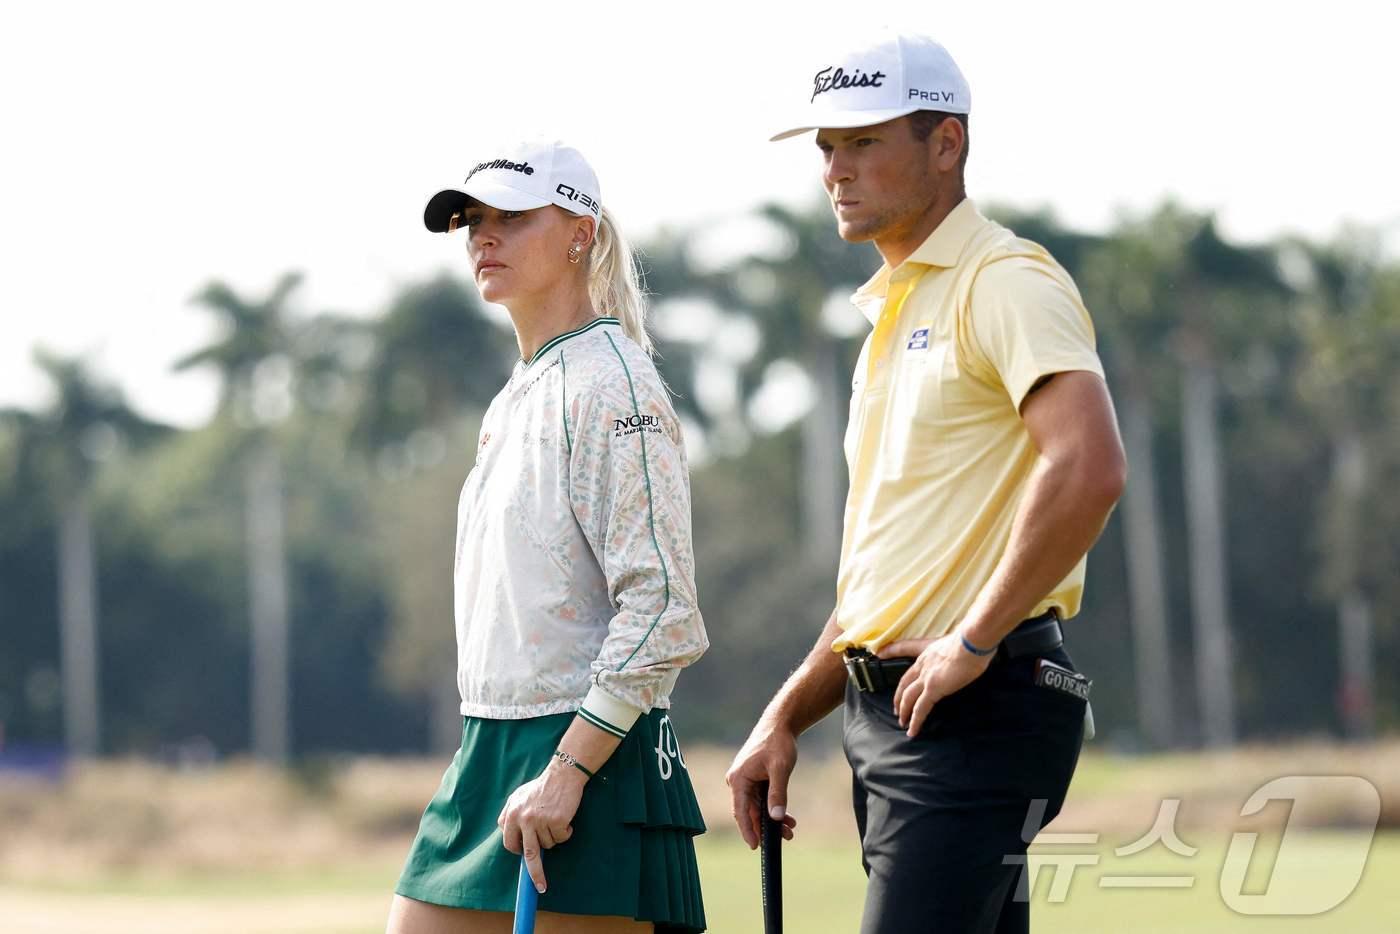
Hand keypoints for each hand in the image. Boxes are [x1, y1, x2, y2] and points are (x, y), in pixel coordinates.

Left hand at [497, 760, 586, 892]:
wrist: (563, 774)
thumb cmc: (541, 787)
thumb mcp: (518, 796)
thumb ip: (509, 814)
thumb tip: (504, 830)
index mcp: (512, 814)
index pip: (510, 843)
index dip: (518, 852)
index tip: (524, 861)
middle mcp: (525, 819)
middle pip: (529, 854)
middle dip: (535, 874)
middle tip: (540, 886)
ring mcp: (541, 821)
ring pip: (548, 844)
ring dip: (554, 837)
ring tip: (556, 819)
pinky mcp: (558, 821)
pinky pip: (562, 838)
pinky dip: (566, 832)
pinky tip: (566, 819)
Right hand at [724, 722, 798, 848]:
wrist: (779, 725)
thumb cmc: (778, 743)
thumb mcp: (780, 769)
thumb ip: (778, 793)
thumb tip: (776, 817)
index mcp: (738, 779)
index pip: (741, 811)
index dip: (748, 830)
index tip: (755, 846)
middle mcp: (738, 781)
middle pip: (750, 812)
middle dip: (766, 827)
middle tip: (785, 839)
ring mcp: (745, 781)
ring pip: (757, 807)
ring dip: (772, 819)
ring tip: (790, 831)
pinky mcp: (753, 779)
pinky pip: (761, 800)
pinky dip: (773, 808)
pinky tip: (788, 818)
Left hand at [879, 632, 992, 737]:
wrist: (972, 642)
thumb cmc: (971, 641)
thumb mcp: (957, 643)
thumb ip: (954, 651)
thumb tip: (962, 657)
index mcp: (928, 651)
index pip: (905, 649)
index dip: (891, 652)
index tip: (880, 654)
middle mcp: (923, 664)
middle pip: (904, 682)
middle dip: (899, 697)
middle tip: (897, 708)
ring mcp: (926, 677)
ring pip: (908, 697)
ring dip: (904, 711)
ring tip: (903, 723)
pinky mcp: (933, 688)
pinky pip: (920, 709)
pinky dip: (915, 721)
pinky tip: (913, 730)